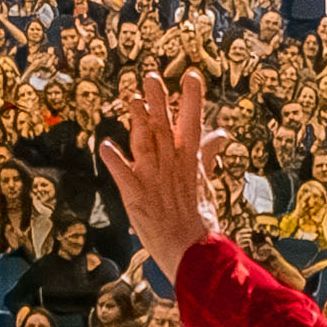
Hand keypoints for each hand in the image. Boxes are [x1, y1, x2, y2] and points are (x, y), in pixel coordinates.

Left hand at [109, 72, 228, 267]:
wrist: (190, 250)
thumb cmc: (197, 217)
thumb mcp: (204, 180)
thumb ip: (207, 152)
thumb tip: (221, 133)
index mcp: (187, 160)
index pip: (191, 123)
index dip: (191, 99)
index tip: (190, 75)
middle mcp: (170, 164)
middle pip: (163, 127)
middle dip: (159, 101)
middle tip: (151, 76)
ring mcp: (152, 178)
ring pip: (144, 143)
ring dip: (137, 121)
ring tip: (132, 99)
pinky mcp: (135, 195)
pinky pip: (123, 174)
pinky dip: (114, 160)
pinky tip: (105, 146)